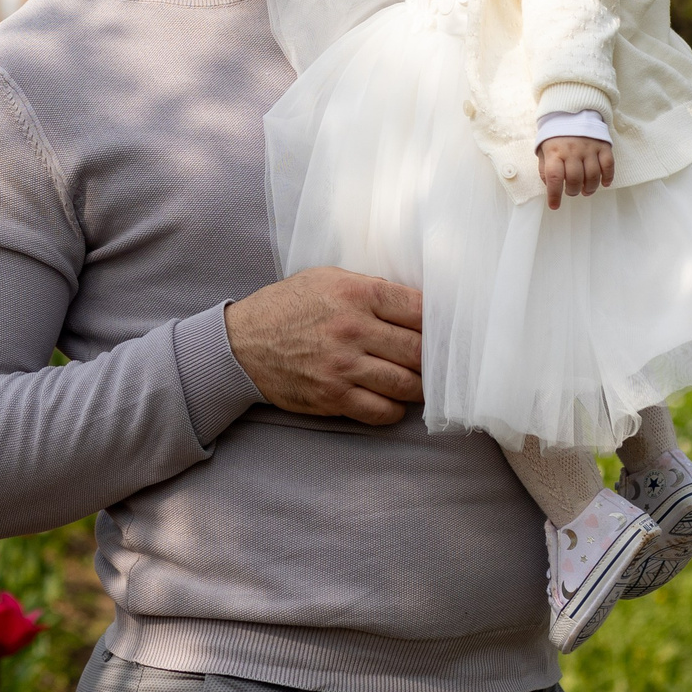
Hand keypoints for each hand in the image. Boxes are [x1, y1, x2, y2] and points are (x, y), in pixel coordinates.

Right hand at [224, 266, 423, 424]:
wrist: (242, 344)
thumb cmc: (288, 306)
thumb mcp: (328, 279)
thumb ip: (371, 288)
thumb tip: (418, 305)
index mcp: (357, 293)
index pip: (420, 309)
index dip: (442, 322)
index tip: (449, 330)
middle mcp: (353, 329)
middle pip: (419, 350)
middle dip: (435, 359)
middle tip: (440, 362)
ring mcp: (343, 366)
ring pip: (407, 385)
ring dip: (419, 387)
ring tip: (419, 382)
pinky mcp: (333, 397)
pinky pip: (382, 411)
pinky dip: (395, 410)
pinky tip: (393, 400)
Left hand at [539, 136, 614, 209]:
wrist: (571, 112)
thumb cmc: (555, 136)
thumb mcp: (543, 150)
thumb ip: (545, 168)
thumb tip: (550, 187)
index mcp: (555, 152)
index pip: (554, 177)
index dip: (554, 195)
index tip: (554, 206)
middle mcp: (572, 150)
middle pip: (575, 179)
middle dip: (573, 191)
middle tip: (572, 192)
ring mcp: (589, 148)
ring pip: (593, 175)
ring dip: (590, 188)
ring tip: (585, 190)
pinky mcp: (603, 145)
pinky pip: (608, 165)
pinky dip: (608, 177)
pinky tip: (604, 183)